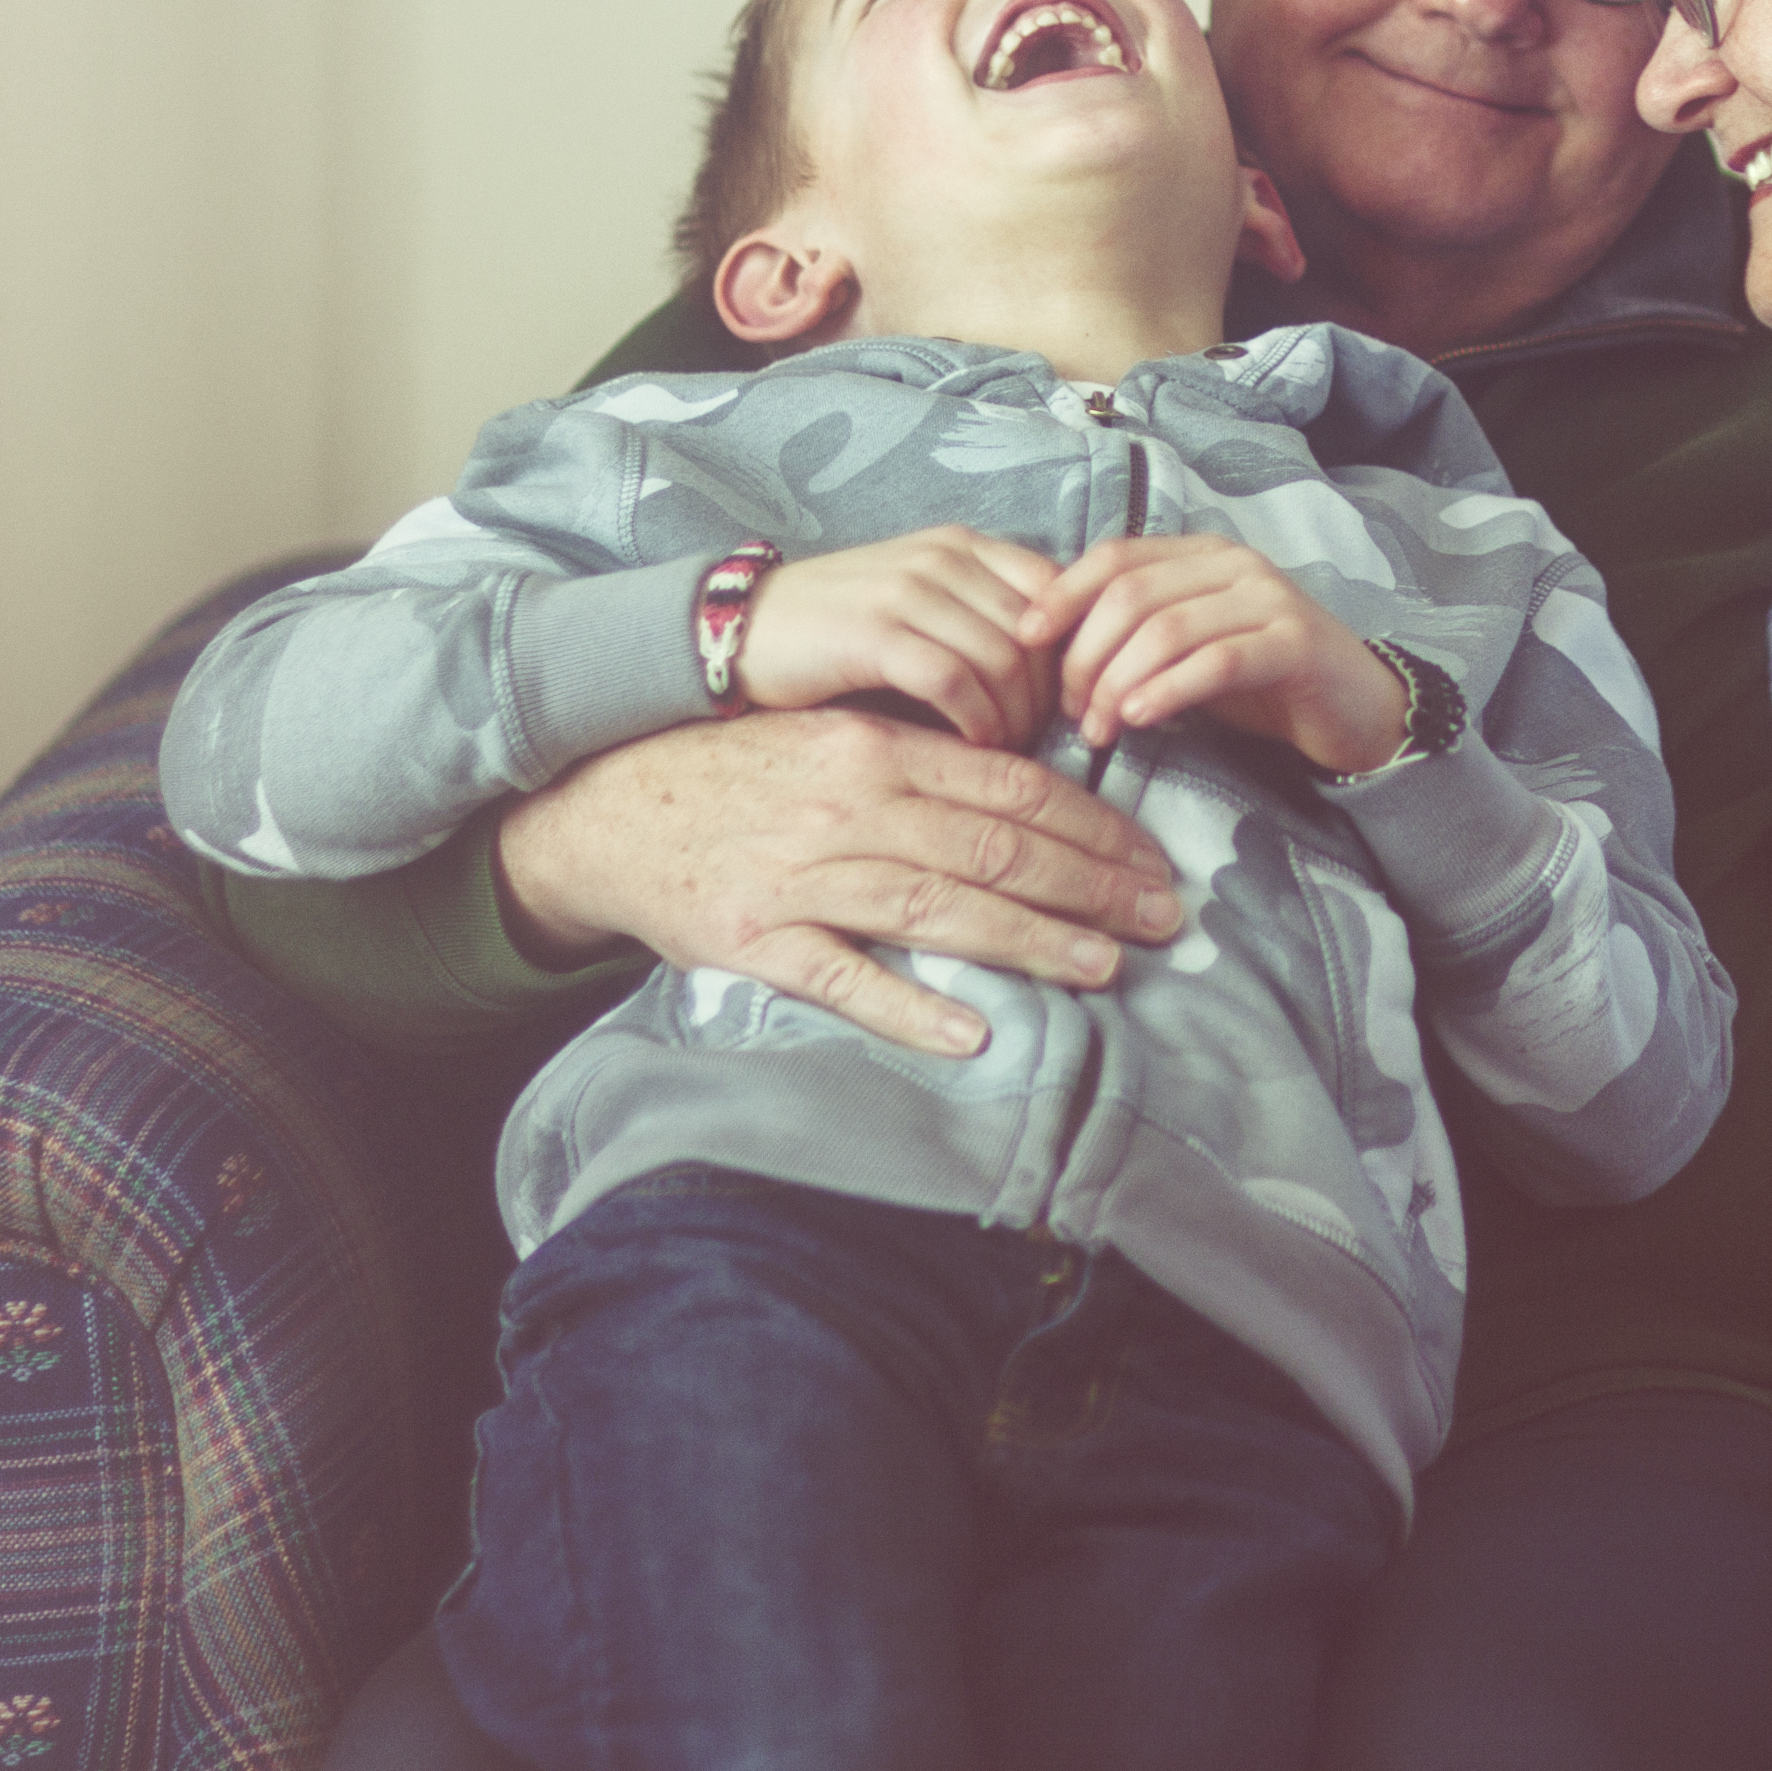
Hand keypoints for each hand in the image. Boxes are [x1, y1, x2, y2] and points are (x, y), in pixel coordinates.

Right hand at [491, 707, 1182, 1057]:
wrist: (608, 810)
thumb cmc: (736, 775)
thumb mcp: (832, 740)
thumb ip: (921, 764)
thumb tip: (1029, 795)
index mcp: (874, 750)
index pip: (1011, 788)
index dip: (1095, 826)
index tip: (1151, 859)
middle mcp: (848, 806)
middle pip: (994, 849)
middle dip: (1093, 885)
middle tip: (1163, 918)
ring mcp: (802, 877)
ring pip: (940, 909)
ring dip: (1032, 941)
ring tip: (1104, 967)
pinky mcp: (757, 941)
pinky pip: (846, 980)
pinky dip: (911, 1006)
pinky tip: (973, 1031)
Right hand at [733, 526, 1060, 742]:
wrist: (746, 628)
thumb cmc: (842, 630)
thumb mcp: (922, 602)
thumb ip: (982, 618)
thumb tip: (1059, 676)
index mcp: (962, 545)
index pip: (1059, 591)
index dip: (1074, 653)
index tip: (1067, 705)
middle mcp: (942, 559)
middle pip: (1038, 635)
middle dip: (1048, 700)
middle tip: (1039, 744)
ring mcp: (908, 592)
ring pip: (1003, 661)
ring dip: (1015, 719)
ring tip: (1005, 751)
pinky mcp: (876, 634)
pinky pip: (955, 681)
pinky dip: (977, 722)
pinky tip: (973, 746)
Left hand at [1032, 531, 1402, 771]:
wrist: (1357, 709)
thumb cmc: (1261, 683)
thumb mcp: (1189, 649)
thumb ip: (1135, 636)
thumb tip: (1051, 650)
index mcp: (1201, 555)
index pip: (1114, 558)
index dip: (1061, 594)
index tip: (1024, 641)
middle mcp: (1233, 564)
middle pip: (1130, 596)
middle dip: (1085, 656)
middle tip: (1071, 712)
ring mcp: (1268, 599)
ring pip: (1166, 629)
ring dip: (1119, 684)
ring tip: (1099, 729)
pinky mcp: (1294, 643)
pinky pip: (1217, 660)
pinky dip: (1169, 690)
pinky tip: (1141, 720)